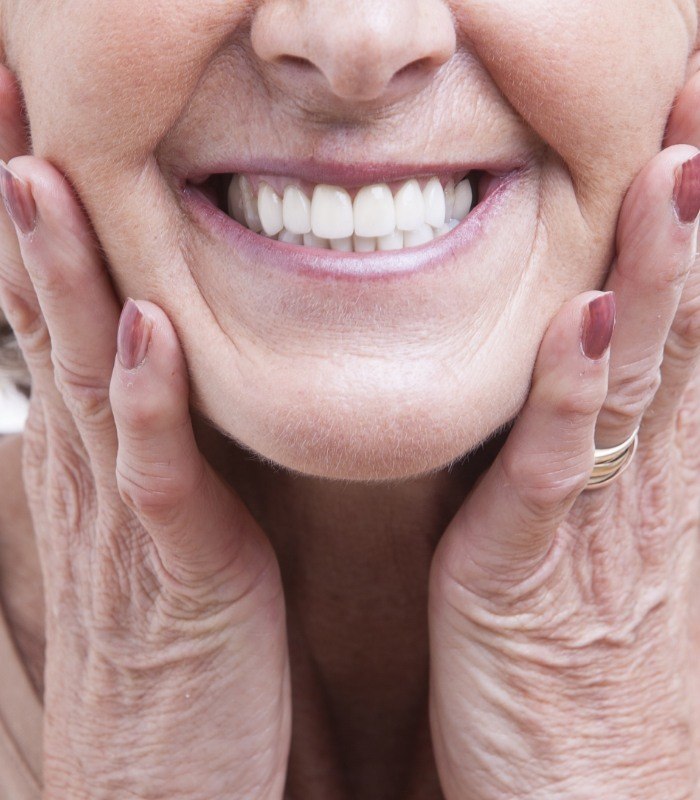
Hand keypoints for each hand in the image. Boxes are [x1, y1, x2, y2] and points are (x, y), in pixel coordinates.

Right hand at [0, 66, 289, 799]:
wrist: (161, 773)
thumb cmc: (173, 641)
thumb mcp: (158, 520)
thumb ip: (156, 439)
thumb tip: (155, 359)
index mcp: (101, 451)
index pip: (58, 308)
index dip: (40, 216)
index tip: (30, 119)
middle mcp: (95, 468)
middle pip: (49, 315)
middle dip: (27, 205)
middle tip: (9, 94)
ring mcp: (127, 518)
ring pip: (86, 374)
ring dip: (63, 276)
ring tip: (41, 174)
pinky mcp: (177, 571)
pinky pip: (156, 474)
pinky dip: (146, 401)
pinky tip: (144, 329)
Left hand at [428, 76, 699, 799]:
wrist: (585, 797)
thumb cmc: (579, 664)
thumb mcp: (591, 539)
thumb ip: (589, 451)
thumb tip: (583, 366)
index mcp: (654, 472)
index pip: (688, 327)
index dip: (696, 237)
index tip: (697, 133)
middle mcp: (647, 482)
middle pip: (686, 328)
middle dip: (696, 221)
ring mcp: (599, 522)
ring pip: (638, 377)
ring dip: (659, 276)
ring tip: (677, 174)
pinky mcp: (533, 570)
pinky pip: (557, 466)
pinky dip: (572, 392)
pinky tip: (581, 322)